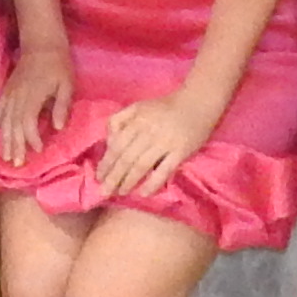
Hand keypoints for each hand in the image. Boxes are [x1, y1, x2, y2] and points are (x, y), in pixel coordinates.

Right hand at [0, 33, 70, 168]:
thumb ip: (61, 106)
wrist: (41, 43)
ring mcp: (9, 93)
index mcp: (32, 96)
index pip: (27, 122)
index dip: (32, 139)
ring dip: (4, 139)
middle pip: (12, 125)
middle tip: (17, 164)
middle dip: (15, 146)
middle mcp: (17, 97)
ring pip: (3, 120)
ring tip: (6, 156)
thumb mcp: (67, 84)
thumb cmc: (58, 65)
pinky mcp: (6, 90)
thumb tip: (57, 128)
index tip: (39, 151)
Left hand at [93, 86, 214, 201]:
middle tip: (105, 192)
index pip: (116, 146)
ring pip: (141, 165)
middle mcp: (148, 132)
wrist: (198, 103)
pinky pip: (164, 170)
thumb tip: (108, 141)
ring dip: (129, 181)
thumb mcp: (138, 107)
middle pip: (126, 158)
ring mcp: (165, 143)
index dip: (106, 163)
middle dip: (113, 177)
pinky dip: (153, 183)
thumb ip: (119, 120)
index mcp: (136, 121)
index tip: (98, 177)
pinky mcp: (181, 152)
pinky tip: (144, 193)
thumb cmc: (165, 106)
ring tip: (121, 193)